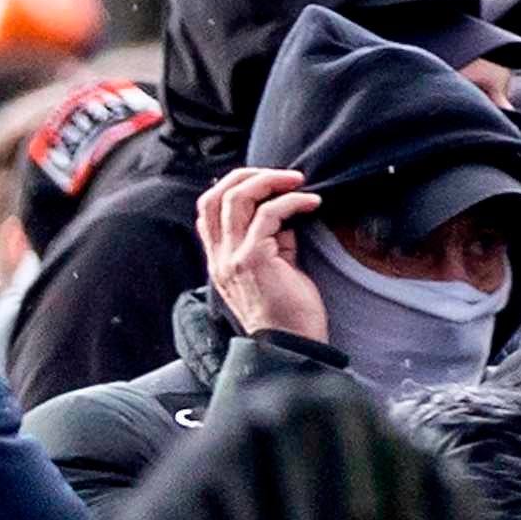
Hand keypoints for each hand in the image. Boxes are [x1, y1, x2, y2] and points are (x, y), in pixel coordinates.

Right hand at [197, 162, 328, 347]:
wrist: (291, 345)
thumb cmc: (288, 312)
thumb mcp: (274, 269)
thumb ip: (272, 241)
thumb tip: (286, 213)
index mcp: (219, 259)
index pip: (208, 209)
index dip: (234, 186)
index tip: (268, 185)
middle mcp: (219, 257)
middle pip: (215, 195)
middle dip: (250, 175)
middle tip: (283, 176)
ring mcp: (232, 258)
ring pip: (235, 198)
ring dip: (270, 180)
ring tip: (298, 182)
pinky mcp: (253, 259)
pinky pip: (268, 214)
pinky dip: (293, 201)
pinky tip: (312, 203)